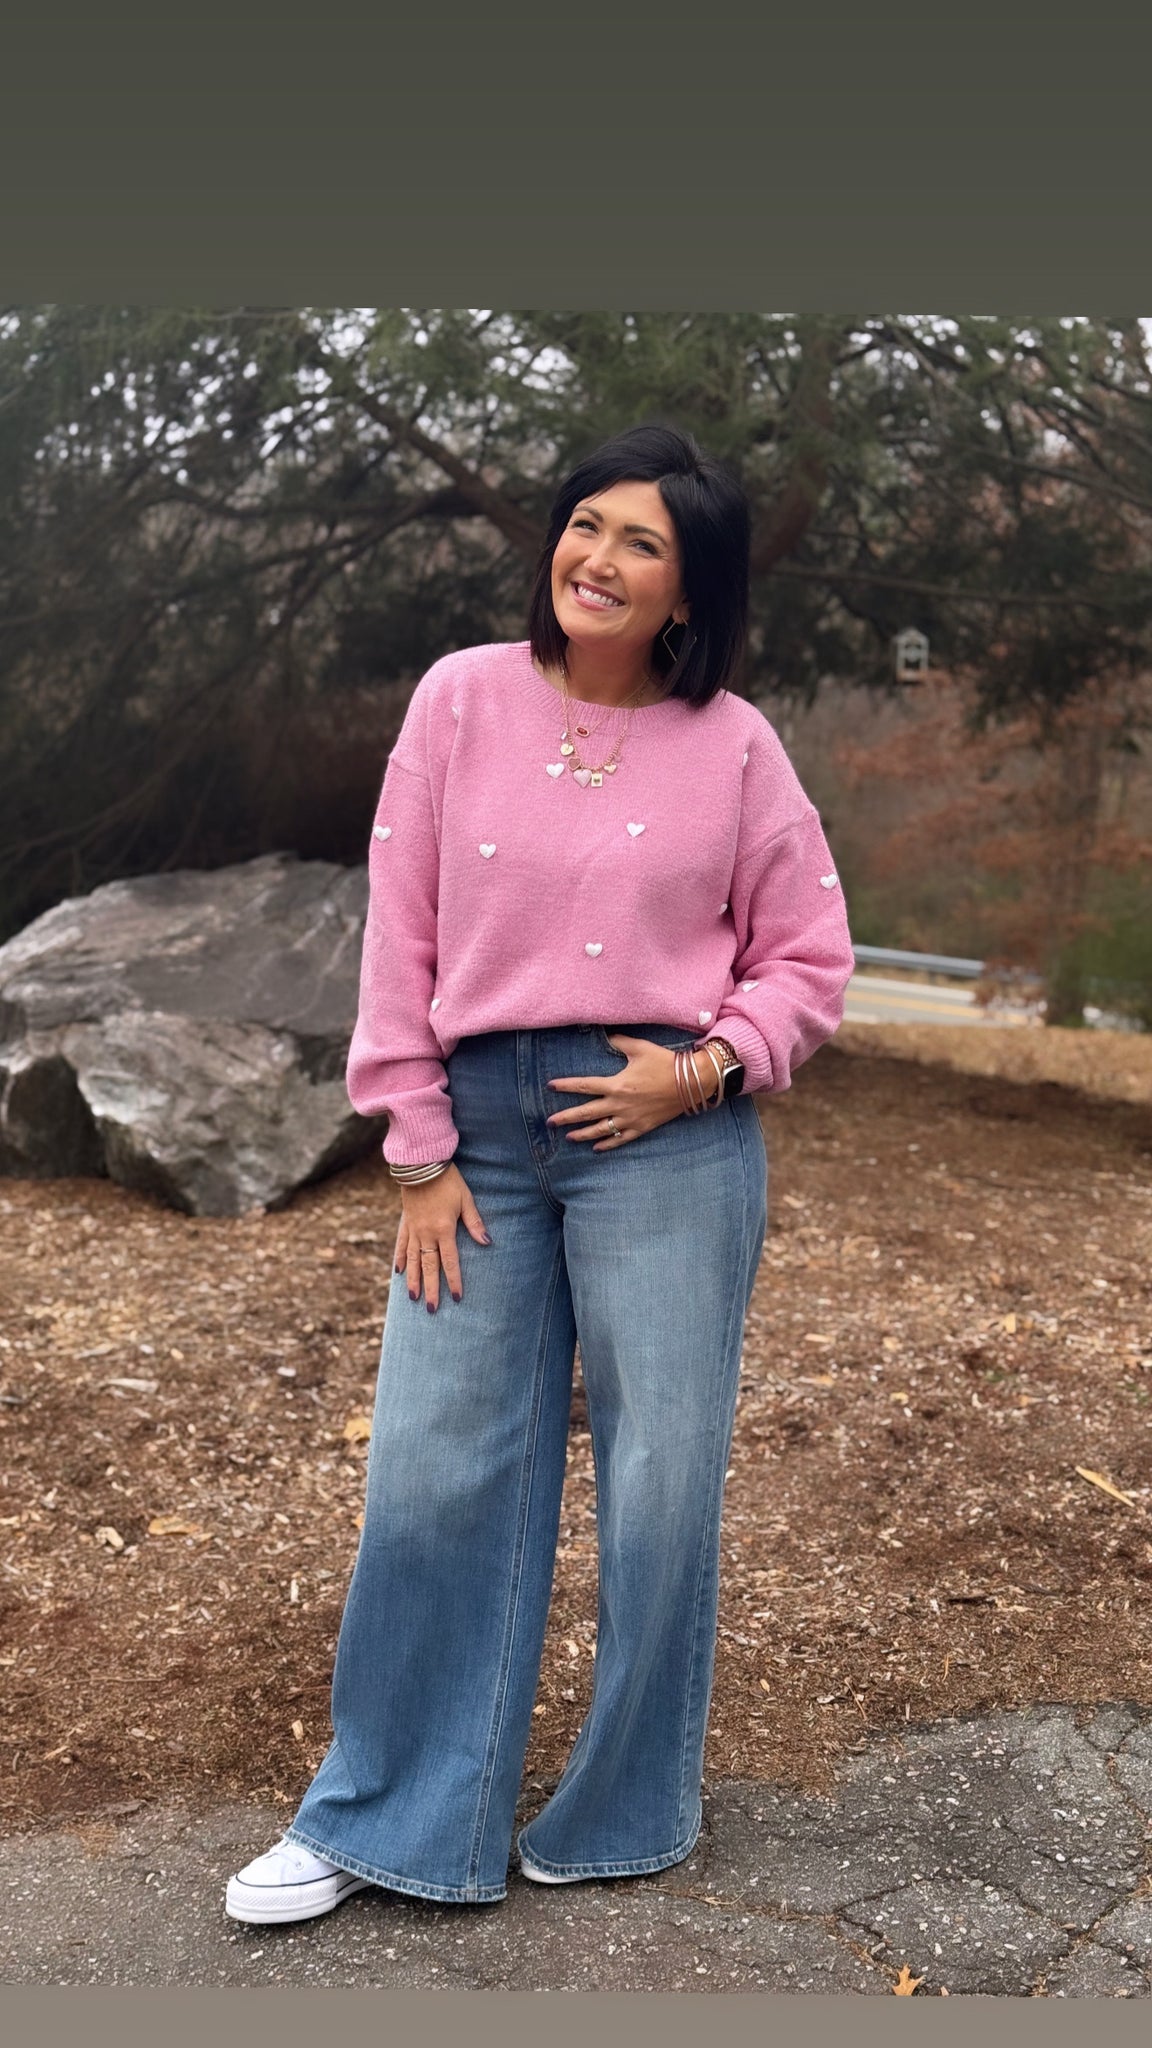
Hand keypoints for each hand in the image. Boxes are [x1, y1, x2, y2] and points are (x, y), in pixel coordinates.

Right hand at [393, 1163, 490, 1310]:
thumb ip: (474, 1222)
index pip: (450, 1262)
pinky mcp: (405, 1222)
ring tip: (413, 1298)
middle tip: (432, 1309)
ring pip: (411, 1261)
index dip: (453, 1281)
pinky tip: (398, 1272)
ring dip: (413, 1280)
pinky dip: (399, 1259)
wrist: (421, 1164)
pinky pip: (400, 1245)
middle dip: (431, 1289)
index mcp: (444, 1230)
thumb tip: (487, 1242)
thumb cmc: (448, 1180)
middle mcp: (426, 1234)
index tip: (457, 1297)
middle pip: (428, 1267)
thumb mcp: (466, 1199)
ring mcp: (413, 1229)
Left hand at [546, 1034, 690, 1149]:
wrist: (691, 1082)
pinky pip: (620, 1139)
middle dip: (566, 1118)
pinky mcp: (642, 1127)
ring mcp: (630, 1118)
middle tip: (550, 1123)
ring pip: (600, 1130)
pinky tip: (596, 1148)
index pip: (584, 1086)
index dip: (565, 1086)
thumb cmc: (665, 1063)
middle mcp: (620, 1104)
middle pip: (586, 1113)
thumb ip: (619, 1042)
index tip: (550, 1086)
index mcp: (617, 1084)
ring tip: (568, 1137)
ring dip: (582, 1135)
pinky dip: (607, 1144)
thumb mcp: (640, 1048)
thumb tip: (606, 1036)